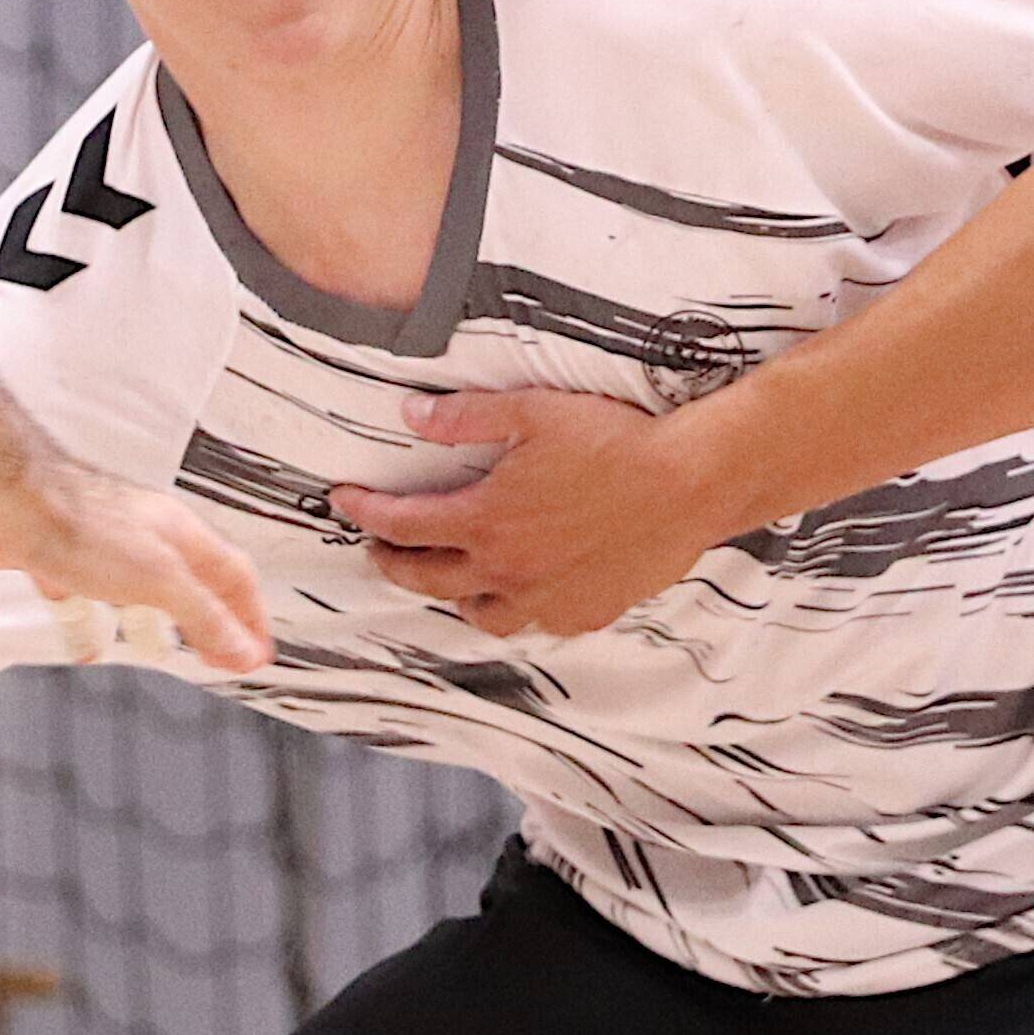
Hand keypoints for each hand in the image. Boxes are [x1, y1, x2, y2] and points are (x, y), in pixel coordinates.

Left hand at [0, 450, 272, 673]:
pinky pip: (86, 599)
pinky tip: (86, 645)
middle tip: (219, 656)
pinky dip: (93, 626)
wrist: (6, 502)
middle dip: (208, 621)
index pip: (234, 575)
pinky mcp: (60, 558)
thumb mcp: (159, 579)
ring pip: (139, 591)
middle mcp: (145, 537)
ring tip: (159, 653)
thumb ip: (203, 615)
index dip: (250, 617)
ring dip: (153, 623)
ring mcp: (102, 547)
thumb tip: (242, 648)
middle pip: (190, 582)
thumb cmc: (80, 522)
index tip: (257, 653)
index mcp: (179, 534)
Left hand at [325, 385, 726, 636]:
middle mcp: (509, 572)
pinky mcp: (587, 613)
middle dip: (391, 562)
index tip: (343, 502)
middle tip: (376, 548)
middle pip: (427, 579)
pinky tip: (519, 591)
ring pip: (479, 614)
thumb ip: (465, 417)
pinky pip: (535, 623)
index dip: (366, 513)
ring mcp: (548, 600)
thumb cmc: (614, 440)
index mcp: (486, 521)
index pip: (403, 525)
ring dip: (453, 594)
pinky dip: (514, 608)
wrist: (690, 483)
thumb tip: (410, 416)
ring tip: (449, 575)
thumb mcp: (532, 411)